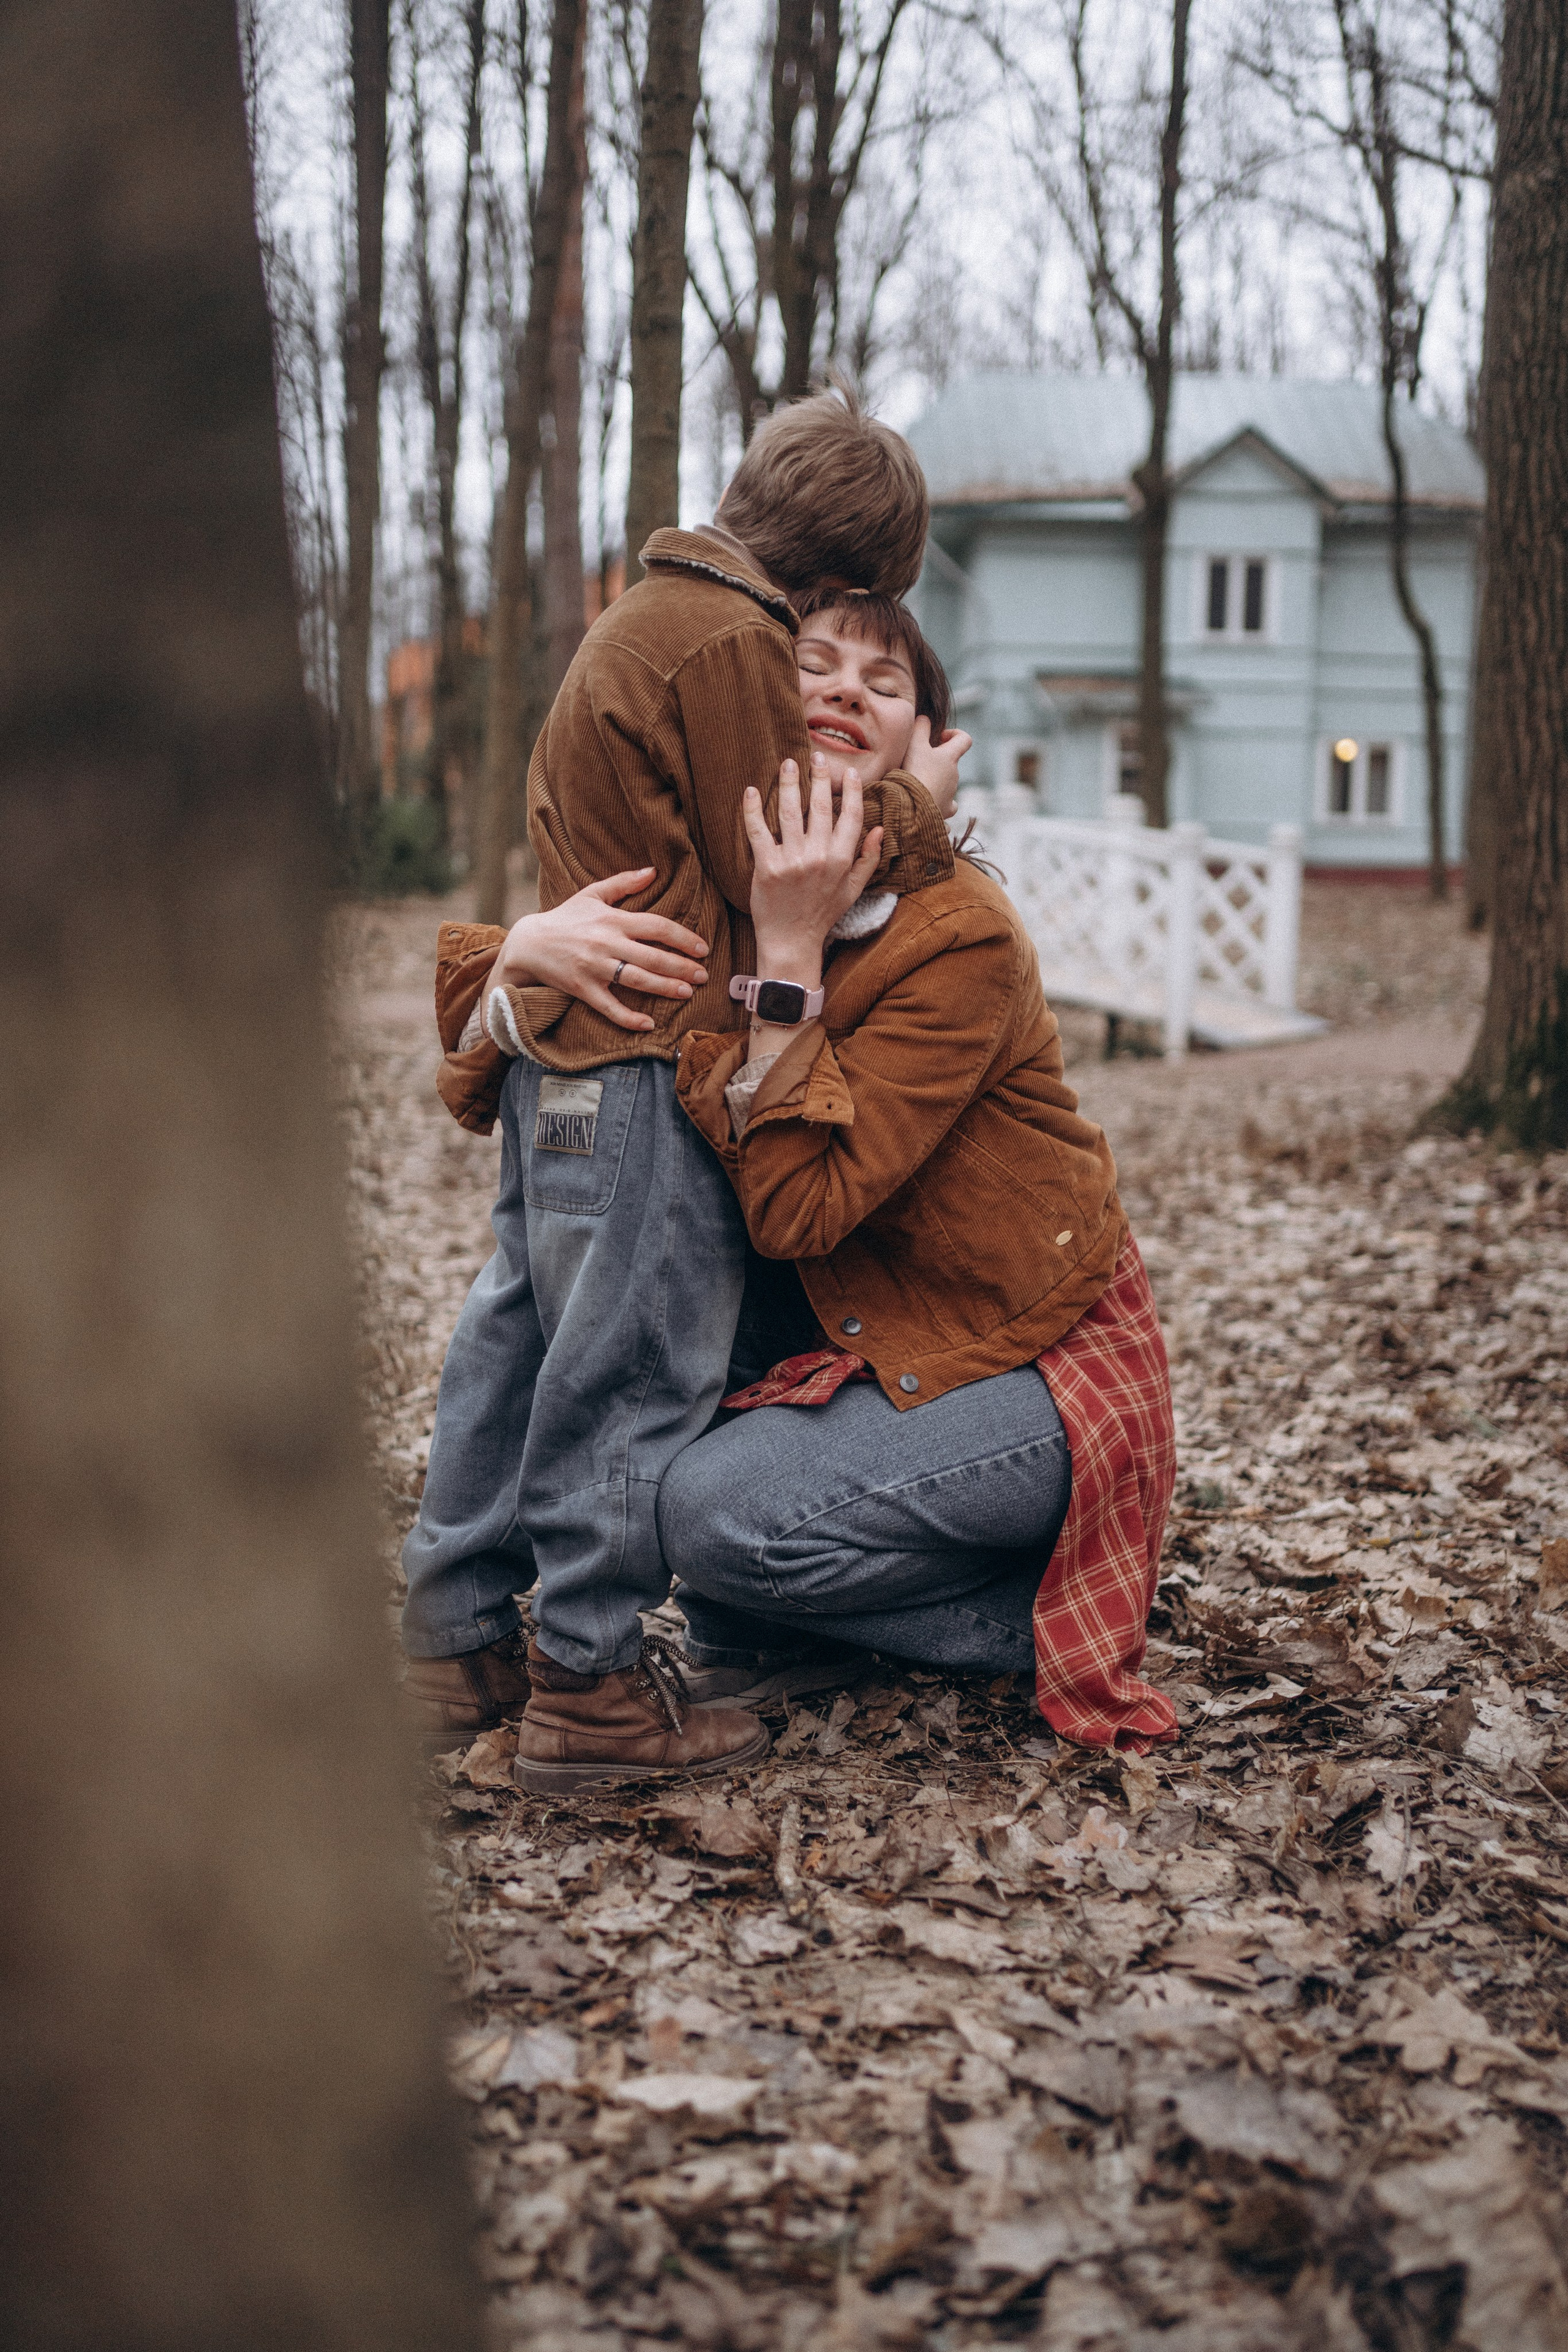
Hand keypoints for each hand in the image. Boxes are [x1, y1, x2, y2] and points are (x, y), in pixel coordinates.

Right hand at [489, 869, 708, 1034]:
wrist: (529, 943)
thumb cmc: (565, 917)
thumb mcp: (592, 894)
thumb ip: (624, 882)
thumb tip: (653, 871)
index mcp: (612, 919)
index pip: (656, 926)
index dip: (683, 937)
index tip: (702, 948)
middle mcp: (606, 943)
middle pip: (652, 956)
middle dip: (682, 967)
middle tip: (704, 975)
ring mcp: (594, 967)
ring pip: (637, 980)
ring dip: (665, 988)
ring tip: (687, 993)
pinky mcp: (583, 989)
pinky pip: (610, 1007)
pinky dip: (629, 1017)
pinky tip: (649, 1024)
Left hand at [744, 756, 884, 968]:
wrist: (791, 942)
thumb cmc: (822, 915)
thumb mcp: (853, 890)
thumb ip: (869, 859)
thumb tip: (881, 829)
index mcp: (843, 860)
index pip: (851, 816)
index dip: (852, 791)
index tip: (849, 773)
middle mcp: (820, 857)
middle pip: (822, 806)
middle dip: (820, 776)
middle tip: (816, 755)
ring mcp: (793, 861)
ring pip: (791, 811)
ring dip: (789, 782)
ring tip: (787, 763)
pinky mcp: (767, 867)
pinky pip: (758, 831)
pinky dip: (753, 809)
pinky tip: (752, 790)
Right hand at [902, 716, 971, 820]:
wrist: (914, 808)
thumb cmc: (915, 773)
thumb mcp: (914, 744)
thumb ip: (920, 727)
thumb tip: (924, 718)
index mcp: (950, 757)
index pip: (965, 739)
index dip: (954, 734)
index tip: (939, 738)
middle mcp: (955, 775)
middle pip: (951, 762)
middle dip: (936, 759)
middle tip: (916, 760)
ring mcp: (951, 794)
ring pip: (946, 782)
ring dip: (933, 779)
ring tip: (913, 782)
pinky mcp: (944, 810)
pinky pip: (945, 804)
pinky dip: (937, 801)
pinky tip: (925, 802)